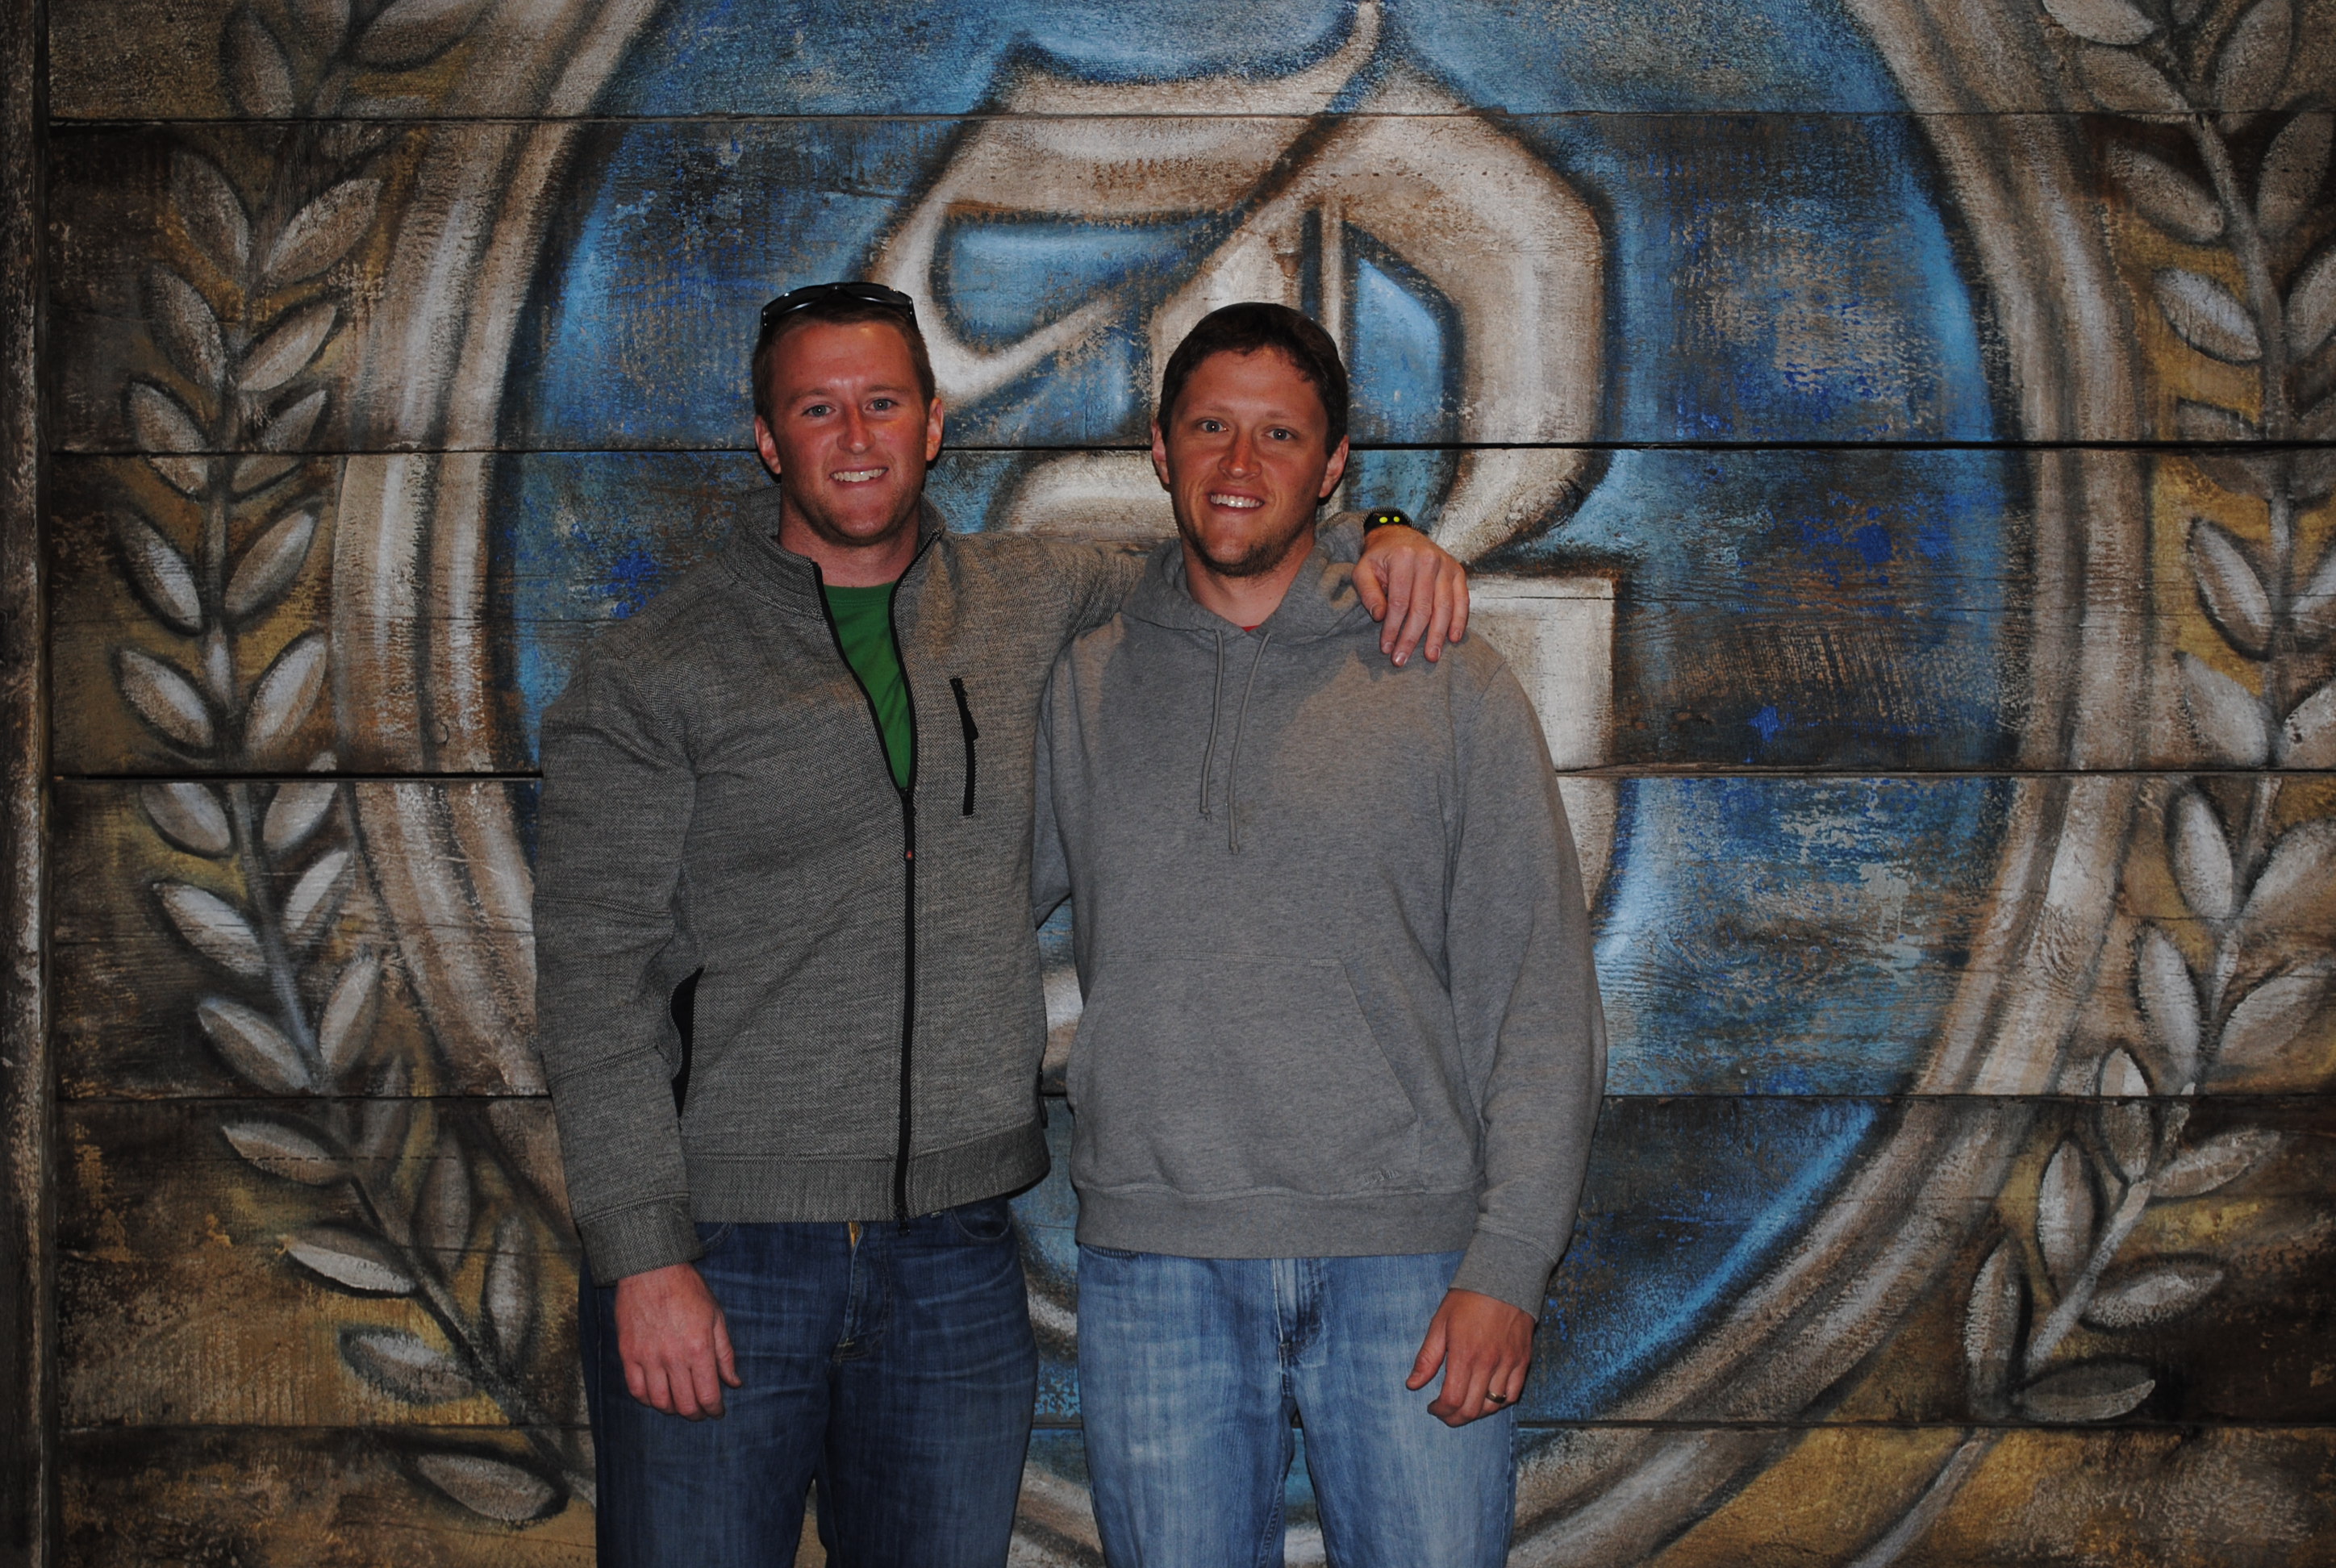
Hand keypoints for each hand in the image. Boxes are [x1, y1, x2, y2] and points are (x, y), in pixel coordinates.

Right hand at [615, 1260, 740, 1417]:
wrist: (651, 1269)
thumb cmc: (688, 1289)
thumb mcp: (716, 1317)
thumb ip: (725, 1353)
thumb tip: (734, 1382)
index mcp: (699, 1348)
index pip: (708, 1395)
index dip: (715, 1410)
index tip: (717, 1412)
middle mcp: (673, 1358)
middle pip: (684, 1405)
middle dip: (696, 1414)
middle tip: (701, 1412)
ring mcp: (648, 1357)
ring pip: (659, 1402)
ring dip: (672, 1410)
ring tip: (680, 1405)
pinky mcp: (628, 1354)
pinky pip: (636, 1390)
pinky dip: (648, 1400)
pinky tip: (657, 1396)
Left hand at [1355, 524, 1469, 665]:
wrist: (1398, 535)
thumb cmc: (1379, 558)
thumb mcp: (1363, 570)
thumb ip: (1368, 593)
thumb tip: (1380, 616)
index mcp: (1403, 558)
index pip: (1399, 602)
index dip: (1392, 629)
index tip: (1386, 648)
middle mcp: (1428, 560)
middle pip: (1422, 608)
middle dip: (1412, 638)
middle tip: (1403, 660)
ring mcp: (1446, 565)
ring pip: (1443, 607)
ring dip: (1437, 635)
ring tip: (1431, 656)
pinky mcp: (1457, 571)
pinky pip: (1462, 599)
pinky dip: (1459, 620)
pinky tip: (1453, 638)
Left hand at [1406, 1288, 1533, 1426]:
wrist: (1504, 1279)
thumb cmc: (1468, 1299)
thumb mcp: (1440, 1324)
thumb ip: (1427, 1358)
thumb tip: (1412, 1385)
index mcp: (1464, 1354)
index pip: (1452, 1399)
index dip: (1440, 1411)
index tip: (1432, 1407)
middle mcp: (1488, 1363)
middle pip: (1472, 1409)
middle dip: (1455, 1418)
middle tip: (1445, 1413)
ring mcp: (1509, 1364)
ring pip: (1493, 1406)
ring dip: (1476, 1413)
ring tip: (1464, 1406)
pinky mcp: (1523, 1361)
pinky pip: (1513, 1395)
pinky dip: (1499, 1403)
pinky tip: (1487, 1397)